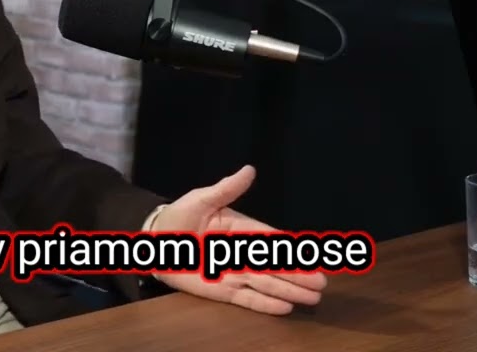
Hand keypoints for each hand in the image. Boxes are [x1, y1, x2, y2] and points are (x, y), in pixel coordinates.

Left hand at [148, 165, 327, 314]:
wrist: (154, 241)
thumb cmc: (178, 216)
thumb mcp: (202, 199)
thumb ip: (227, 189)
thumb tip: (250, 170)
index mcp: (241, 229)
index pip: (270, 239)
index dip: (291, 248)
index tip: (311, 254)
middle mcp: (241, 253)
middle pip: (274, 265)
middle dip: (298, 274)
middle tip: (322, 283)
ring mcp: (233, 273)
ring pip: (266, 284)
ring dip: (290, 291)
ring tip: (313, 298)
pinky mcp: (222, 291)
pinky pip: (247, 299)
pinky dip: (265, 304)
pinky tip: (286, 307)